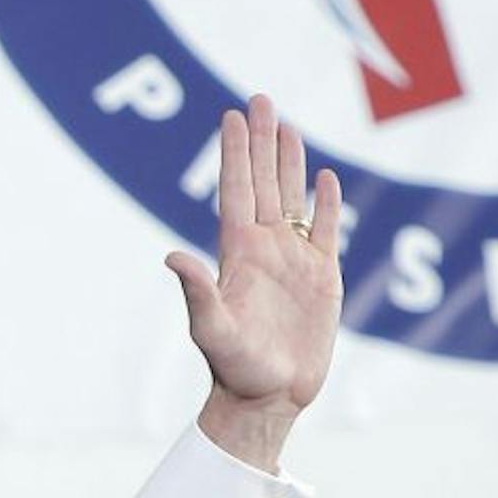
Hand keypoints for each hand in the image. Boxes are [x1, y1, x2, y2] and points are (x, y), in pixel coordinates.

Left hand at [163, 95, 342, 473]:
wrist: (269, 398)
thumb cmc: (235, 369)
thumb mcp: (212, 330)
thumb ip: (197, 292)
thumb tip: (171, 256)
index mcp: (237, 255)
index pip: (237, 191)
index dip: (235, 153)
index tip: (231, 115)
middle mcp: (264, 250)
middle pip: (264, 183)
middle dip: (261, 141)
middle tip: (259, 99)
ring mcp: (293, 261)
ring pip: (292, 200)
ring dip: (290, 163)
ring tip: (286, 126)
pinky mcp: (322, 279)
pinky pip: (324, 232)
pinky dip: (326, 204)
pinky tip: (325, 179)